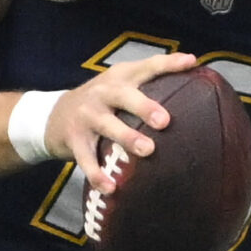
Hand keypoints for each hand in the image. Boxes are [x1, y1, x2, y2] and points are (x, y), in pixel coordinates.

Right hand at [50, 49, 194, 196]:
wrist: (56, 114)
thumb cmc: (103, 101)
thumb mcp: (122, 84)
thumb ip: (151, 80)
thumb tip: (194, 69)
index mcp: (120, 77)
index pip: (147, 66)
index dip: (169, 64)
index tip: (191, 63)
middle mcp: (103, 93)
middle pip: (124, 96)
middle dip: (144, 106)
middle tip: (164, 121)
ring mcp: (87, 116)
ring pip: (107, 126)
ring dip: (126, 137)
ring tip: (147, 150)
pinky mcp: (75, 140)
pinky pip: (87, 159)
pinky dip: (97, 174)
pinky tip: (110, 187)